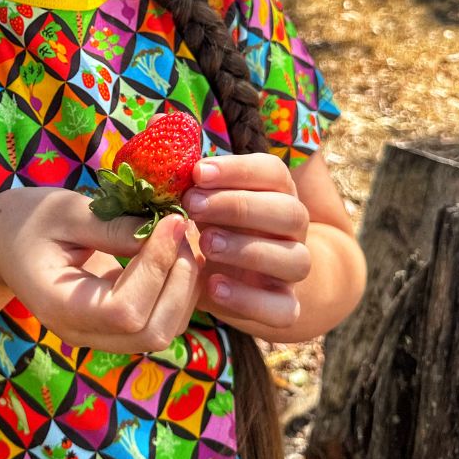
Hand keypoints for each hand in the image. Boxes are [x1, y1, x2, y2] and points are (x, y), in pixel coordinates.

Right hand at [0, 187, 199, 353]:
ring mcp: (100, 335)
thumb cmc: (28, 220)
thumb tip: (167, 231)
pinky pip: (161, 318)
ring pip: (164, 330)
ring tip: (182, 235)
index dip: (157, 268)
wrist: (6, 242)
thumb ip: (112, 226)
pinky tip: (176, 250)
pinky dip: (179, 288)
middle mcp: (82, 333)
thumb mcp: (65, 211)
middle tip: (183, 228)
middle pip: (153, 332)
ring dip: (185, 285)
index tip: (170, 220)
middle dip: (180, 280)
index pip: (125, 311)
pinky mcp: (116, 325)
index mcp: (60, 307)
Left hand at [183, 153, 310, 329]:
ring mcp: (292, 269)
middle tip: (193, 206)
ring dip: (248, 249)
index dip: (238, 169)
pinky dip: (249, 299)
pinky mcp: (284, 306)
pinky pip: (283, 309)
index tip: (197, 173)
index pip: (273, 172)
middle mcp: (293, 230)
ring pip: (295, 260)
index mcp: (276, 193)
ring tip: (205, 244)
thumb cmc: (209, 225)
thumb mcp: (200, 201)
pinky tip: (213, 286)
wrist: (225, 276)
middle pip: (290, 212)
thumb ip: (190, 183)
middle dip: (239, 206)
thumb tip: (163, 149)